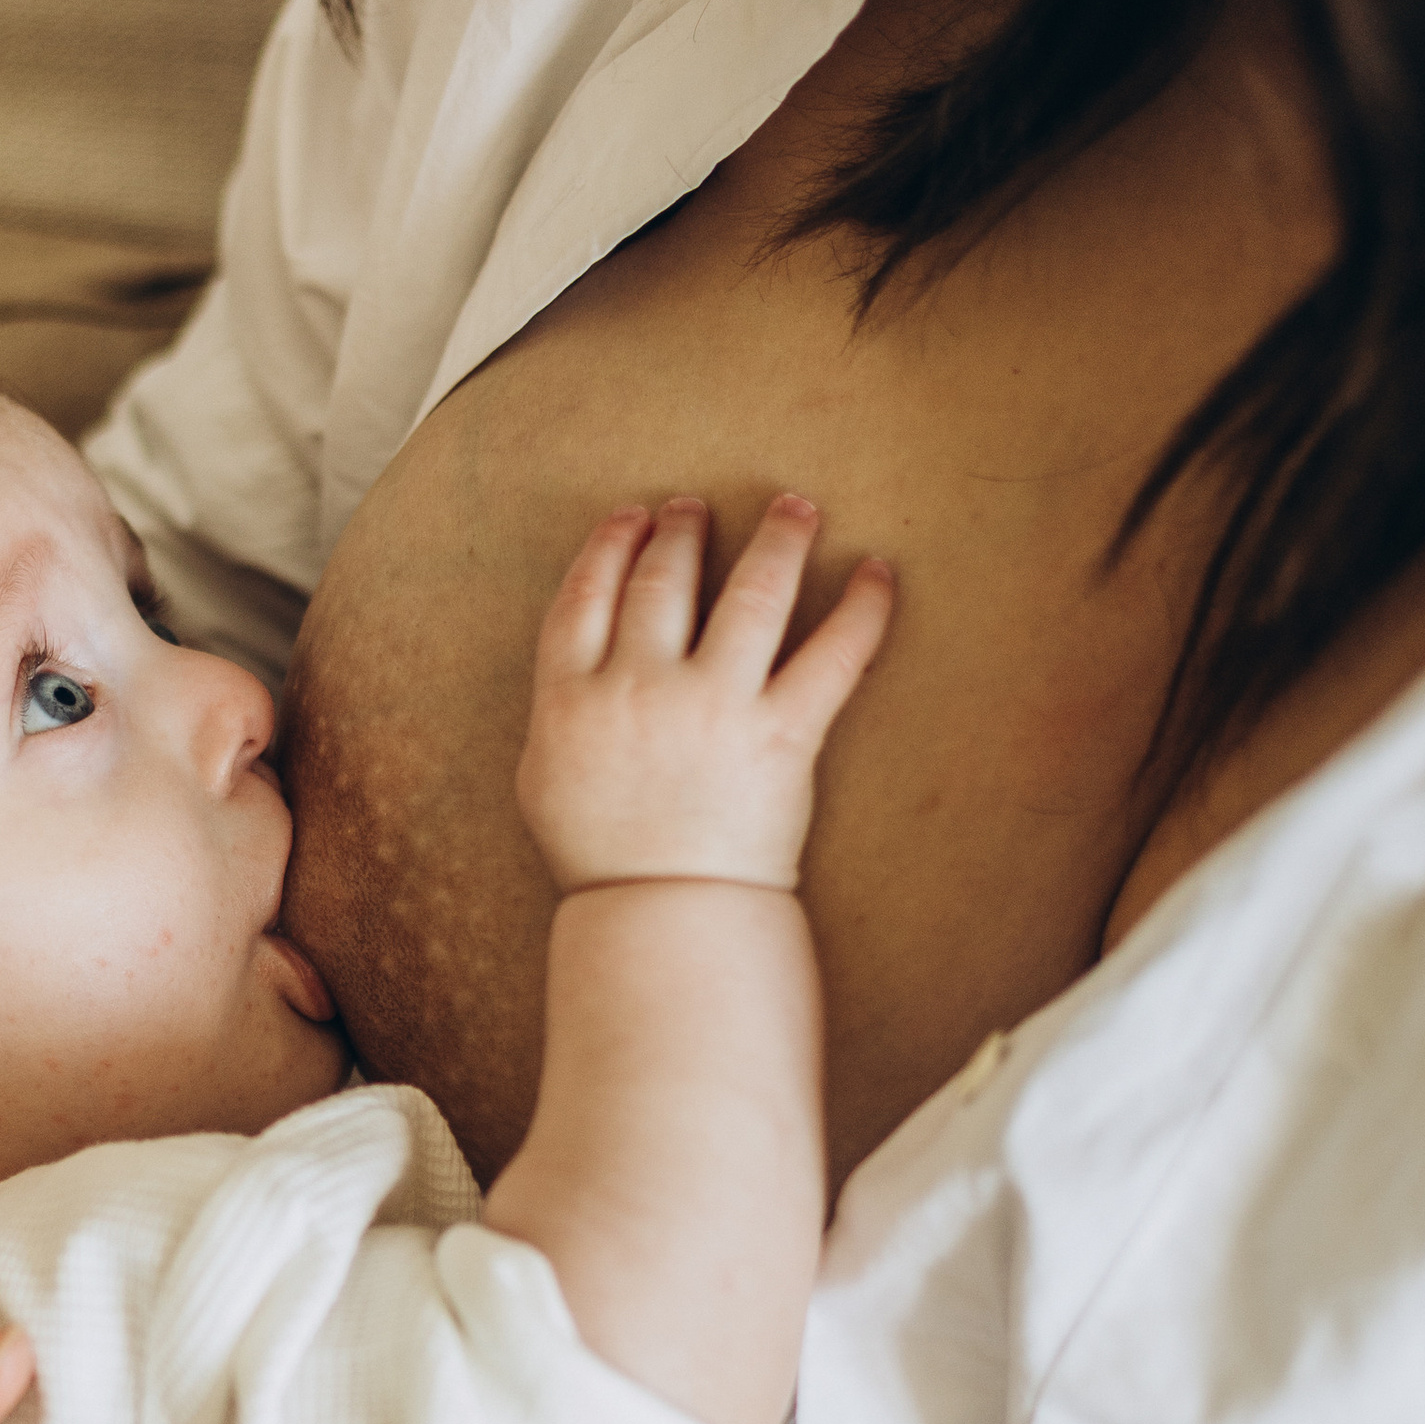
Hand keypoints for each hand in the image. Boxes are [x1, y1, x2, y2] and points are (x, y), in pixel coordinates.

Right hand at [516, 493, 892, 894]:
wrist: (661, 915)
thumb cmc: (601, 858)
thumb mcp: (546, 776)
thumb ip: (561, 709)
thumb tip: (584, 663)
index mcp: (572, 695)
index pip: (587, 593)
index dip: (611, 545)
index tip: (631, 517)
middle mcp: (640, 685)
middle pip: (663, 579)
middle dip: (682, 531)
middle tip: (696, 508)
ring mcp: (714, 705)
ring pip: (752, 592)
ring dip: (776, 538)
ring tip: (795, 509)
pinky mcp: (782, 734)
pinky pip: (835, 653)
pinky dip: (864, 608)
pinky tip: (878, 572)